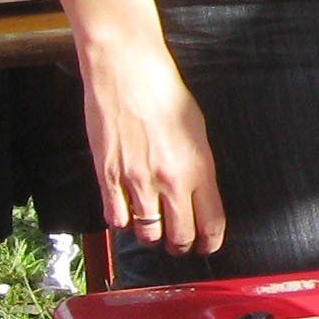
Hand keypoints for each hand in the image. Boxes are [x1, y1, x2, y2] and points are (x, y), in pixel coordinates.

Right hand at [76, 24, 226, 255]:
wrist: (126, 71)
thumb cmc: (164, 92)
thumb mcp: (197, 130)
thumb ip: (198, 166)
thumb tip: (198, 194)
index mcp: (199, 167)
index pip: (210, 223)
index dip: (210, 242)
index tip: (208, 246)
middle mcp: (170, 180)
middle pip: (179, 236)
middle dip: (181, 245)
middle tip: (179, 243)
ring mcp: (136, 181)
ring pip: (147, 233)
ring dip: (152, 236)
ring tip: (153, 229)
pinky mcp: (108, 176)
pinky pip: (115, 218)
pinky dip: (123, 222)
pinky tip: (128, 213)